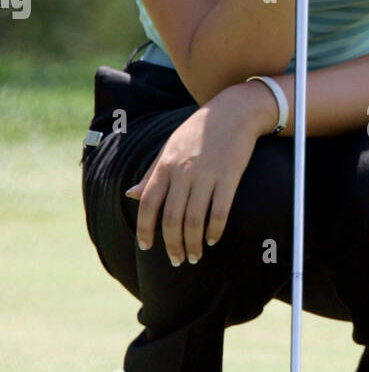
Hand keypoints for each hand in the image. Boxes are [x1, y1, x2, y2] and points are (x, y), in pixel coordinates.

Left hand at [124, 86, 262, 264]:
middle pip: (172, 219)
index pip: (148, 204)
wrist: (234, 111)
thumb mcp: (170, 147)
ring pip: (194, 221)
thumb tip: (131, 195)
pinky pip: (219, 212)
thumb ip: (151, 173)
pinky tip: (212, 239)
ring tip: (194, 256)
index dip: (145, 229)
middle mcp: (183, 172)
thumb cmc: (199, 130)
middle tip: (177, 260)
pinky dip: (214, 230)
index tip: (146, 247)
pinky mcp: (229, 177)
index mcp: (165, 165)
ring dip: (193, 244)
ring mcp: (207, 176)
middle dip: (172, 245)